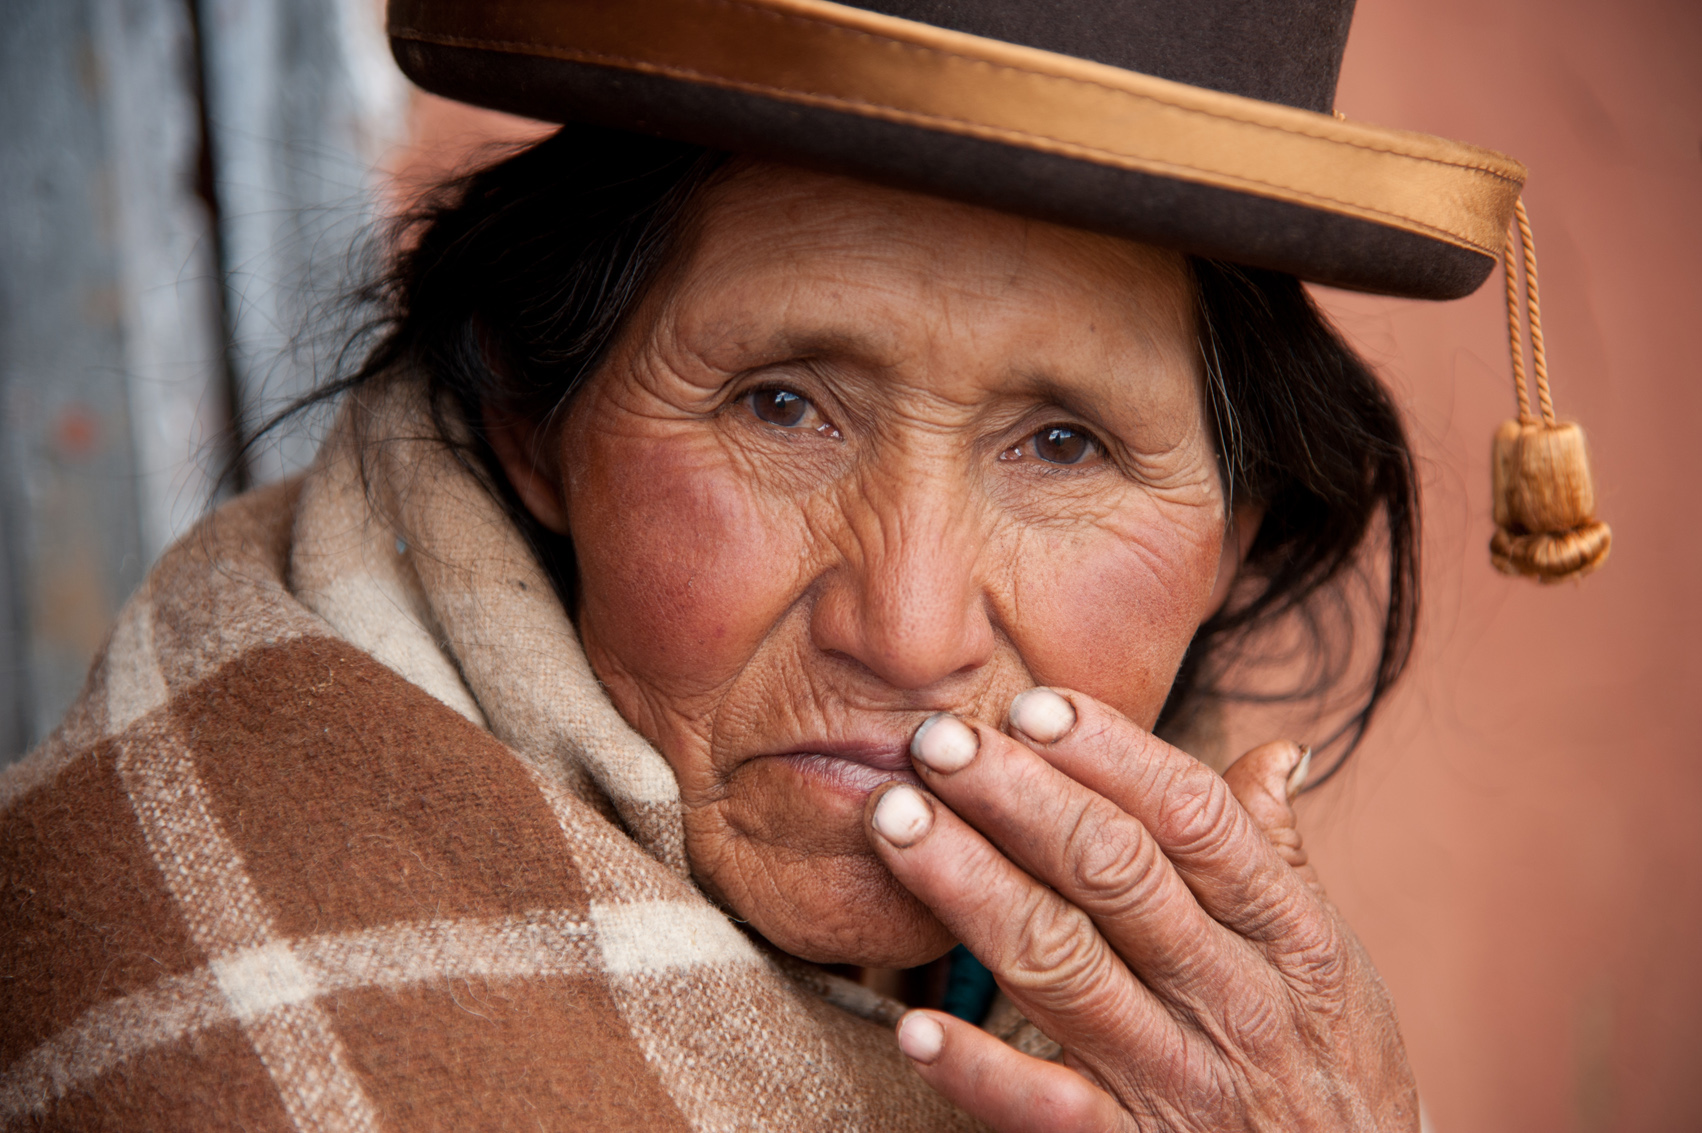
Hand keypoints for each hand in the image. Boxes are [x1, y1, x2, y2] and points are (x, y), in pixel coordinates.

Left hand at [864, 688, 1417, 1131]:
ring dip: (970, 888)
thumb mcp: (1331, 961)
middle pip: (1116, 874)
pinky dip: (979, 1070)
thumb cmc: (1334, 1070)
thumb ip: (1280, 855)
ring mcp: (1180, 1081)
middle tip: (935, 742)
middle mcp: (1236, 999)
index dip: (1108, 754)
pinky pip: (1047, 1110)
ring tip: (896, 824)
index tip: (1029, 706)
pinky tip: (915, 1024)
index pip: (1193, 819)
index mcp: (1290, 932)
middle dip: (1016, 798)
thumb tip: (1276, 751)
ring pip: (1063, 965)